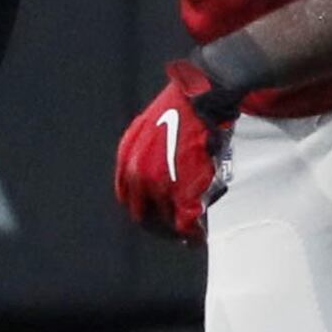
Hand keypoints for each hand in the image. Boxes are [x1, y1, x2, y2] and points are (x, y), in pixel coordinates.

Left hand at [113, 63, 231, 244]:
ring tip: (190, 236)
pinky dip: (193, 232)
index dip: (145, 211)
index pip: (129, 197)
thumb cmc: (185, 106)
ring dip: (177, 232)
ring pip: (165, 219)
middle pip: (143, 214)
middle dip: (160, 227)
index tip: (158, 218)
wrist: (203, 95)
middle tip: (175, 234)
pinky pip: (186, 220)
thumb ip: (149, 153)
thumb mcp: (152, 128)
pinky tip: (200, 235)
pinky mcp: (183, 186)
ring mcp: (159, 181)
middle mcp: (137, 173)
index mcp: (128, 158)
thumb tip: (159, 173)